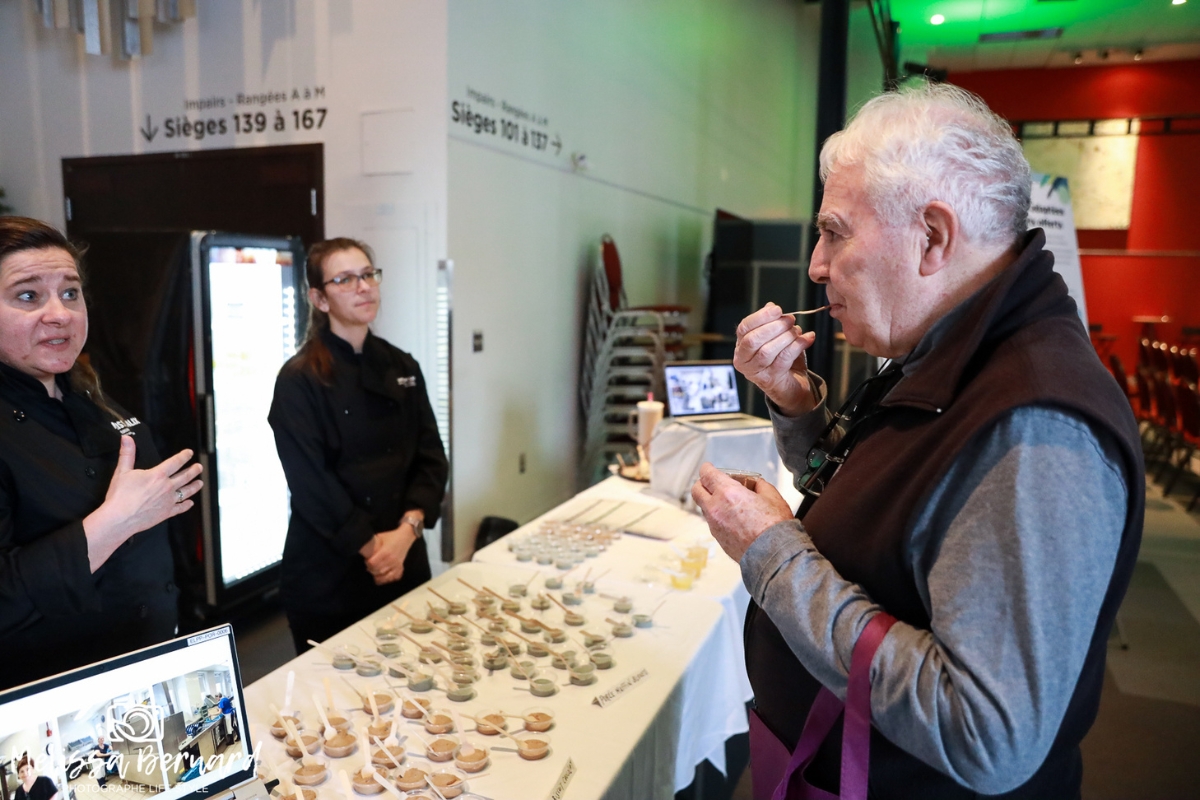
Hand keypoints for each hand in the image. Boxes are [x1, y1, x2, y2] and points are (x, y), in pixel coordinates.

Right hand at [83, 436, 203, 571]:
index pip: (175, 462)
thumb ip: (127, 453)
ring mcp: (168, 501)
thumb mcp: (122, 471)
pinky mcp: (166, 513)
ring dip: (194, 486)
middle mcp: (166, 487)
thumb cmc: (120, 496)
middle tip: (199, 467)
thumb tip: (126, 439)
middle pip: (185, 476)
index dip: (184, 456)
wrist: (119, 518)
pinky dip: (187, 505)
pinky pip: (180, 508)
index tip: (189, 453)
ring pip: (186, 492)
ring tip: (200, 483)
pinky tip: (190, 503)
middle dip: (194, 470)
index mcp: (158, 475)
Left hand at [364, 525, 416, 584]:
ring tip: (374, 572)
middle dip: (371, 570)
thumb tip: (362, 549)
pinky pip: (394, 577)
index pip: (372, 564)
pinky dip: (387, 579)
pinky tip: (382, 577)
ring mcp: (397, 565)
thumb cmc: (391, 536)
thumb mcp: (380, 537)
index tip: (366, 560)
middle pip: (377, 571)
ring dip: (378, 576)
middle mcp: (391, 560)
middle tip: (369, 566)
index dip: (367, 563)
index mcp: (385, 552)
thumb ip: (372, 545)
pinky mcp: (401, 567)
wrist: (405, 537)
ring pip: (385, 576)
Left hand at [691, 463, 794, 562]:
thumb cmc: (774, 526)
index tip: (708, 467)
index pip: (707, 475)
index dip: (706, 469)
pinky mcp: (718, 538)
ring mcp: (714, 525)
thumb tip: (754, 484)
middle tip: (713, 483)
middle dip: (702, 483)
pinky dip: (718, 516)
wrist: (773, 554)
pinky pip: (713, 522)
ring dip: (711, 501)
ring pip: (704, 508)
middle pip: (697, 490)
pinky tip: (733, 518)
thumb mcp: (772, 496)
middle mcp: (716, 508)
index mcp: (728, 493)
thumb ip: (759, 485)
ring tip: (729, 502)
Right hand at [733, 302, 817, 416]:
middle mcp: (744, 361)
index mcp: (741, 347)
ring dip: (786, 337)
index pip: (744, 328)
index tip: (777, 309)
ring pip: (767, 351)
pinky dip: (797, 346)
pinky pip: (783, 360)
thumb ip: (771, 323)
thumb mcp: (775, 339)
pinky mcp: (771, 380)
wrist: (791, 388)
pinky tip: (808, 338)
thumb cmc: (781, 361)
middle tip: (790, 320)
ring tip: (797, 331)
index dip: (760, 316)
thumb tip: (771, 307)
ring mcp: (756, 372)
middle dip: (774, 327)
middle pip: (753, 340)